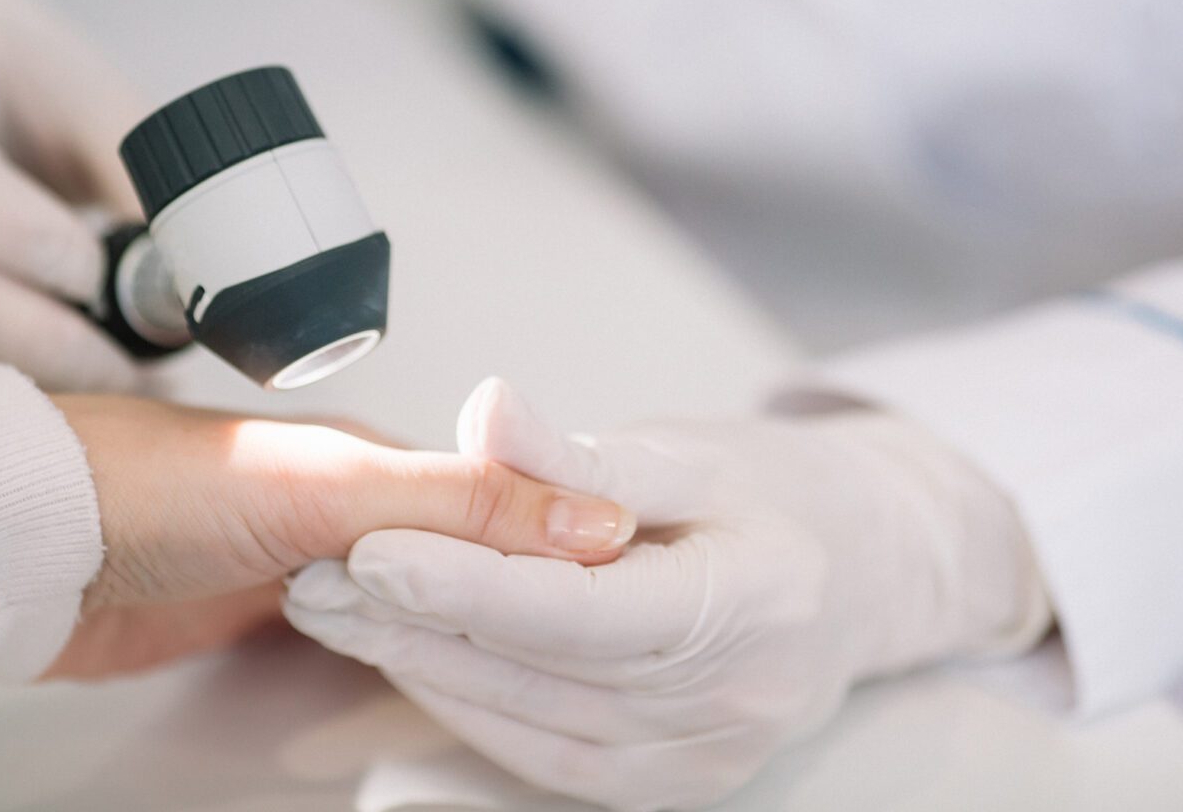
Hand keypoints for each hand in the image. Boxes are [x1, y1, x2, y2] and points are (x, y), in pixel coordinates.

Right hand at [0, 0, 145, 390]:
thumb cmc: (28, 85)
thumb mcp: (91, 97)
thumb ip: (140, 172)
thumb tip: (209, 267)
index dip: (15, 232)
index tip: (99, 277)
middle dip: (36, 335)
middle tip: (129, 372)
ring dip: (17, 375)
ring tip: (113, 388)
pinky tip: (62, 388)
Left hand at [44, 394, 636, 679]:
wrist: (29, 543)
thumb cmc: (157, 486)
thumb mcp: (332, 488)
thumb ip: (461, 503)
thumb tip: (592, 516)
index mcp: (384, 458)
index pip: (508, 508)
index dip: (569, 546)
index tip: (631, 586)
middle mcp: (359, 505)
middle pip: (470, 560)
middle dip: (528, 595)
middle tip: (595, 644)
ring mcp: (314, 561)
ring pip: (423, 604)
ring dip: (469, 630)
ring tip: (536, 666)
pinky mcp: (269, 614)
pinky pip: (365, 637)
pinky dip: (405, 655)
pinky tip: (432, 673)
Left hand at [285, 379, 1050, 810]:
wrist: (867, 574)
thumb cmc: (779, 496)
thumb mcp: (692, 450)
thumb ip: (580, 453)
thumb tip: (485, 408)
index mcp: (751, 601)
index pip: (584, 607)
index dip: (469, 583)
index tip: (369, 551)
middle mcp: (734, 702)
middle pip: (543, 671)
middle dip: (416, 623)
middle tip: (315, 575)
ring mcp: (706, 759)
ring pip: (531, 722)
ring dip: (424, 666)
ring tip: (338, 611)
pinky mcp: (677, 786)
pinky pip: (551, 759)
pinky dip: (475, 709)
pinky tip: (416, 661)